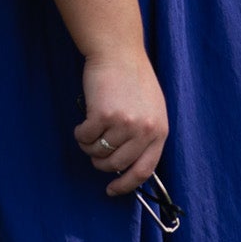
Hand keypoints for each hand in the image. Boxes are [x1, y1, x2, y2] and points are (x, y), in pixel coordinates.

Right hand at [73, 47, 168, 197]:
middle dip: (101, 162)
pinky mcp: (103, 116)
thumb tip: (129, 166)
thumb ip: (145, 136)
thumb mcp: (152, 109)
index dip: (126, 184)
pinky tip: (85, 120)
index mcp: (160, 130)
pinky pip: (85, 138)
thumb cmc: (133, 79)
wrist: (118, 52)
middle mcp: (144, 130)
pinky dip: (81, 133)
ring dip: (89, 145)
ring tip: (91, 128)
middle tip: (96, 149)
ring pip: (97, 153)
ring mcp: (124, 124)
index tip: (112, 189)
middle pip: (116, 165)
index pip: (144, 170)